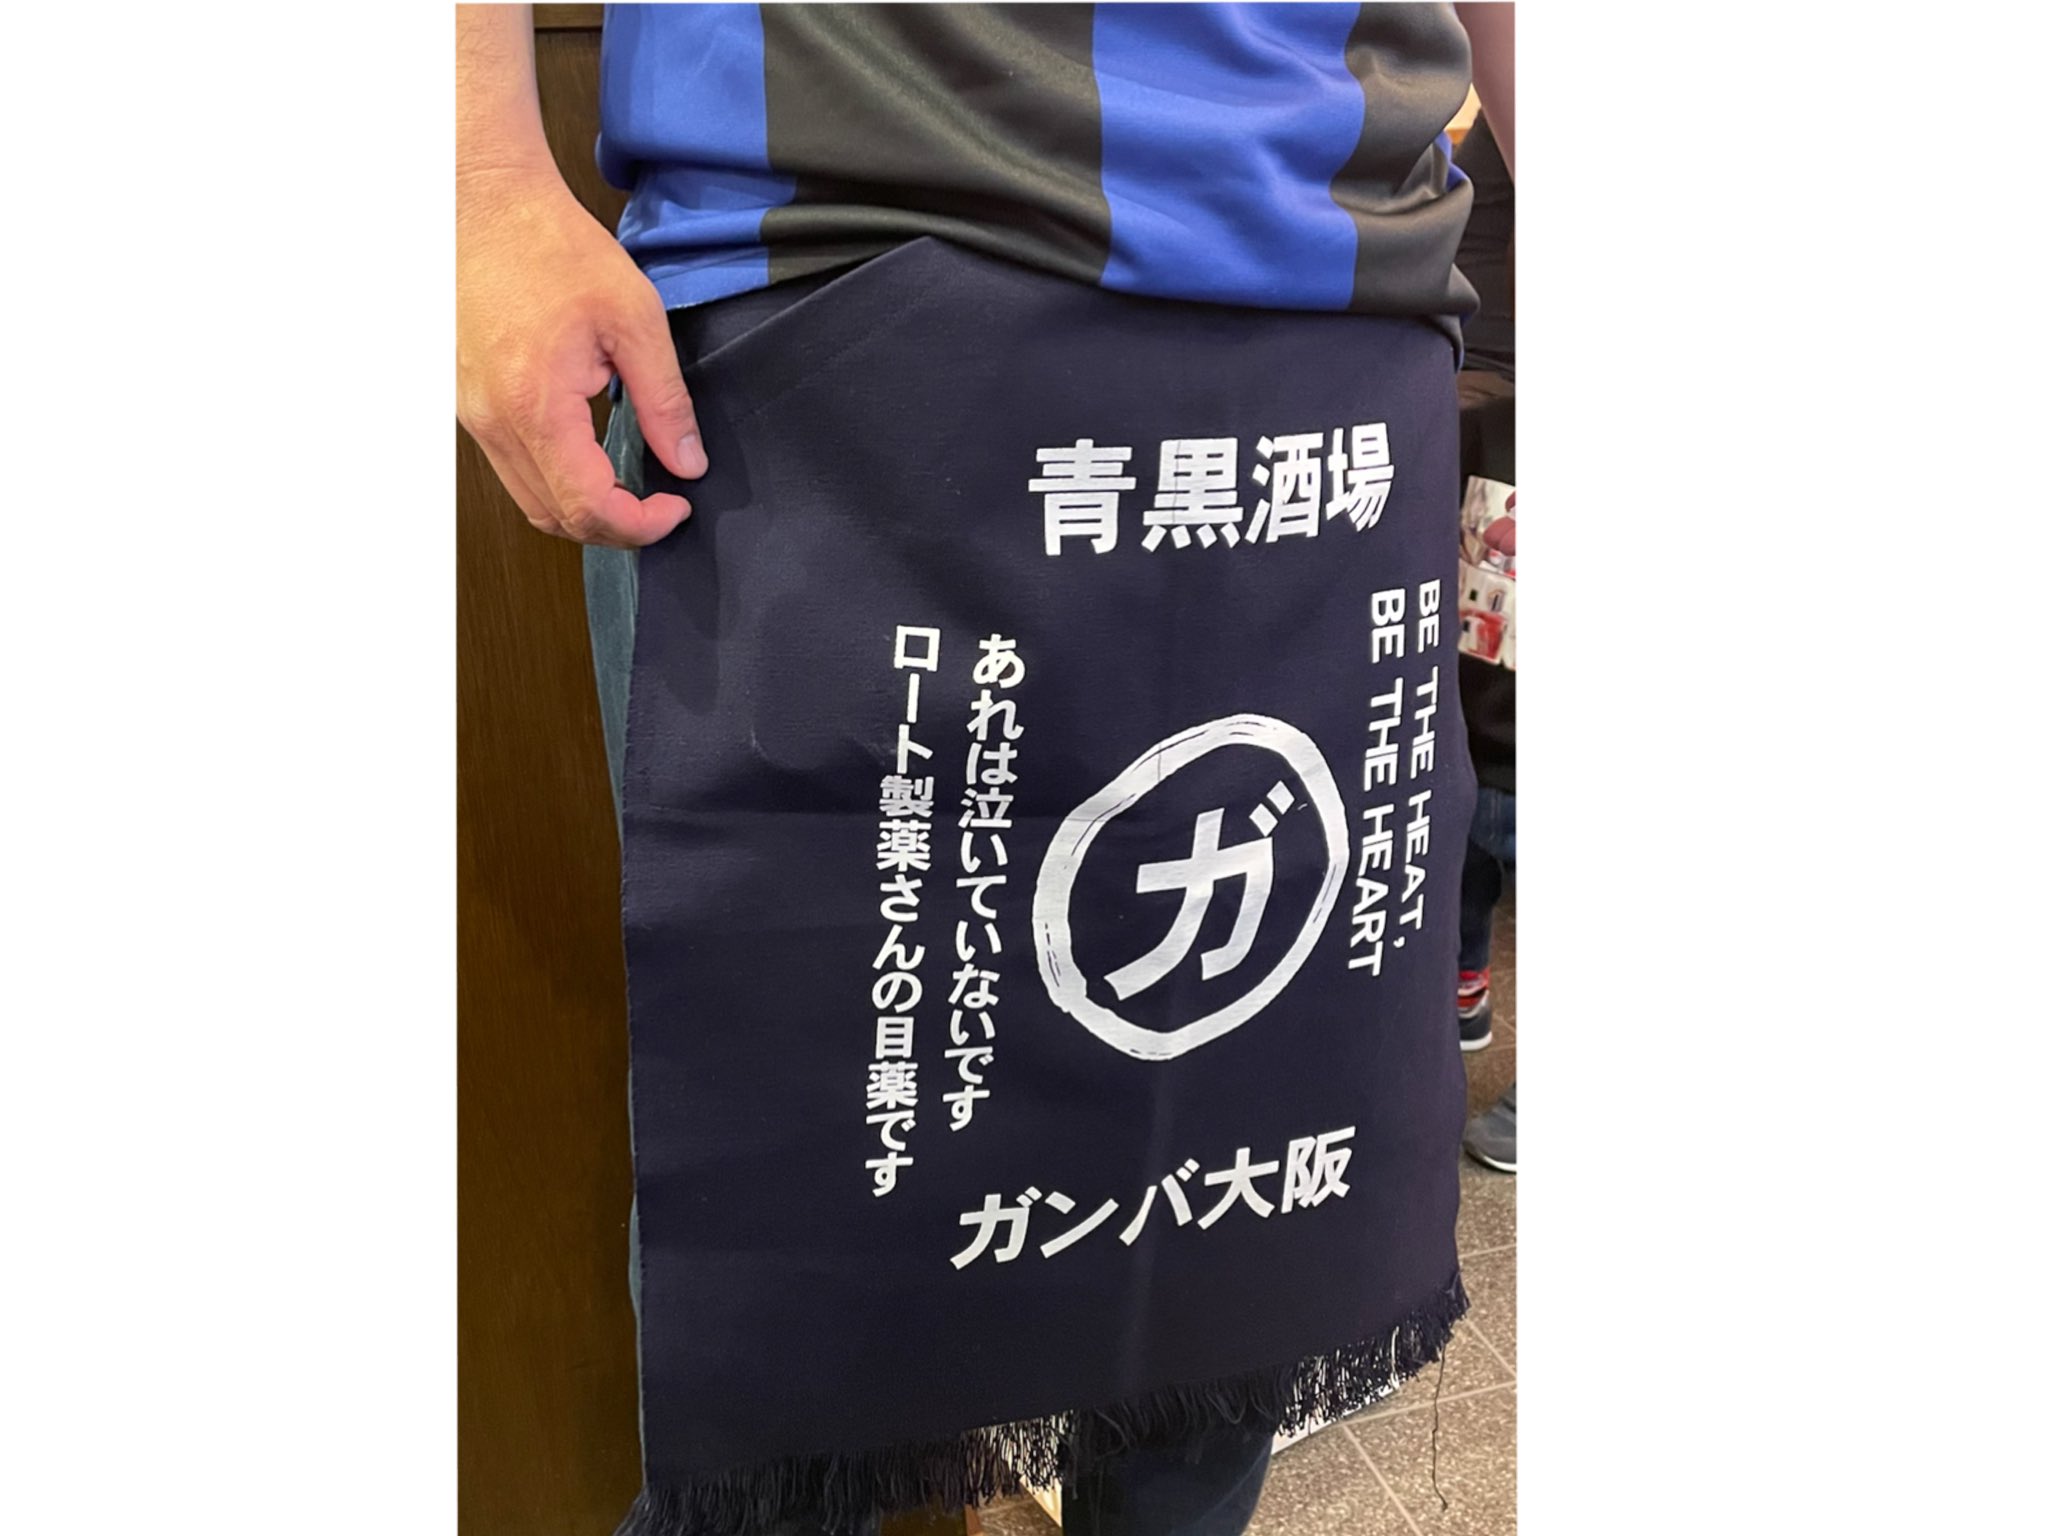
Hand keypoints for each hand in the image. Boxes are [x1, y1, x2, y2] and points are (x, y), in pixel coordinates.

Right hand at [457, 166, 707, 545]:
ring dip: (584, 509)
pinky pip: (513, 469)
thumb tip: (687, 460)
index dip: (640, 525)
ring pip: (530, 502)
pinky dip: (557, 481)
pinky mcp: (469, 406)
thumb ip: (664, 399)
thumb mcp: (633, 317)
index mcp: (534, 404)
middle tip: (661, 504)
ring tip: (632, 485)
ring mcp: (472, 417)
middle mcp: (492, 422)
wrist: (483, 204)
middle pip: (555, 519)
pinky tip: (592, 456)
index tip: (677, 506)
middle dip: (616, 528)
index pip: (587, 507)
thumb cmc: (550, 246)